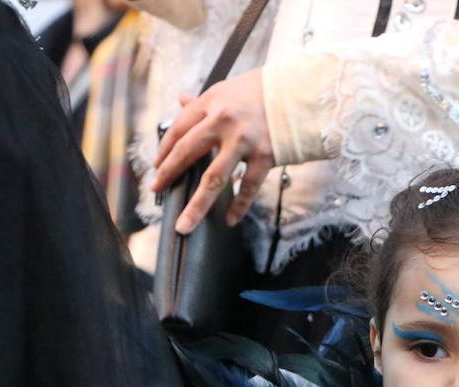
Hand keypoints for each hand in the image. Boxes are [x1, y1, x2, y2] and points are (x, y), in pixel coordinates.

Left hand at [151, 67, 273, 233]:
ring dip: (196, 206)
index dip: (165, 150)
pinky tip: (229, 220)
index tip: (157, 166)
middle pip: (187, 152)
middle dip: (168, 174)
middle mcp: (223, 121)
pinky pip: (248, 187)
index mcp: (211, 102)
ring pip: (214, 179)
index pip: (179, 129)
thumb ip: (204, 101)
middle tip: (157, 190)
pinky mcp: (265, 156)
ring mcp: (244, 141)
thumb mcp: (228, 89)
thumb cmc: (263, 91)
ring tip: (184, 225)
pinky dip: (239, 206)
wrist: (301, 93)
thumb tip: (181, 101)